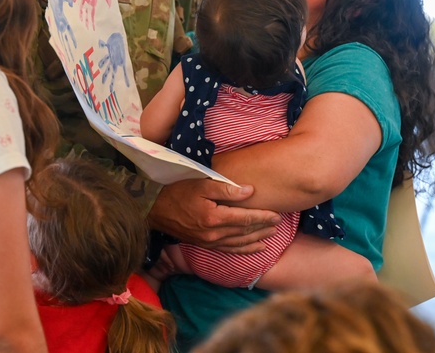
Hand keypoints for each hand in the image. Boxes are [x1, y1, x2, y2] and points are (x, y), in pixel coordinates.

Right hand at [148, 179, 280, 254]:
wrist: (155, 210)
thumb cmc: (178, 192)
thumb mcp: (201, 184)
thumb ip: (226, 188)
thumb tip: (249, 191)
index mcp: (214, 217)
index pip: (245, 218)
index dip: (262, 217)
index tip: (276, 214)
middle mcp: (213, 234)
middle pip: (245, 232)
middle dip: (264, 228)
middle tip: (279, 223)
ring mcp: (209, 242)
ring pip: (240, 243)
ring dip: (257, 239)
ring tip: (272, 234)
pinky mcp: (205, 245)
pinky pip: (229, 250)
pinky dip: (245, 250)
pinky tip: (256, 248)